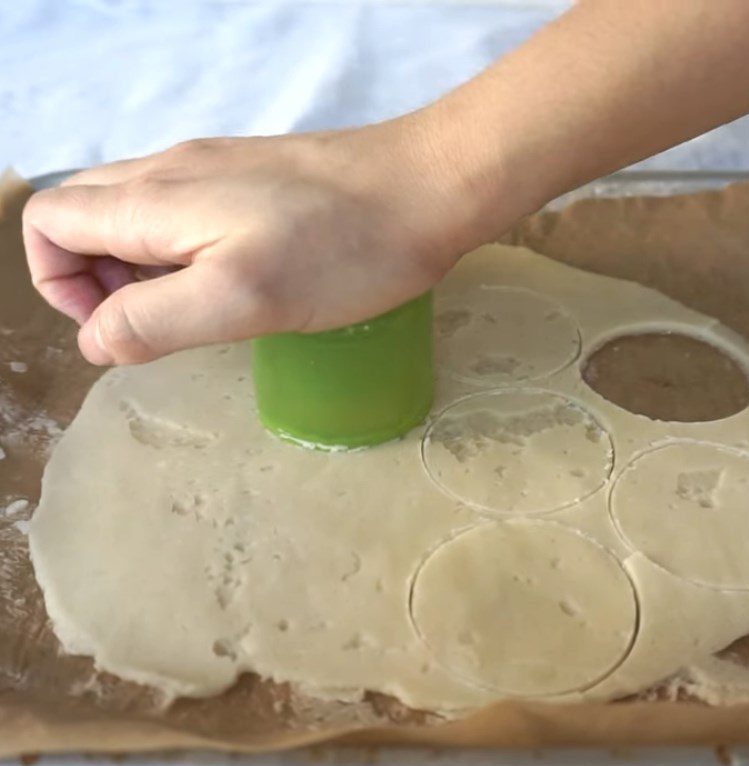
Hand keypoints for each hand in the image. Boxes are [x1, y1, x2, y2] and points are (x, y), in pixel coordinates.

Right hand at [23, 118, 474, 364]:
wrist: (428, 189)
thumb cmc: (342, 251)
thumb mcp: (240, 299)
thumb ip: (152, 320)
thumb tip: (95, 341)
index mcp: (154, 197)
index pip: (49, 222)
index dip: (60, 285)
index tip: (118, 329)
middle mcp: (171, 170)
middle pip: (85, 217)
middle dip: (98, 280)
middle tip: (161, 325)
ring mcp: (215, 170)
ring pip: (136, 218)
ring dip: (143, 271)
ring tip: (201, 311)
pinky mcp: (253, 179)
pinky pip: (185, 214)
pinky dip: (184, 255)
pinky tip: (235, 282)